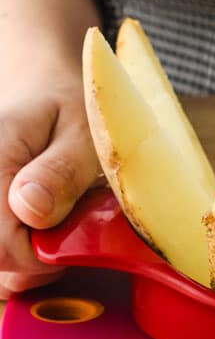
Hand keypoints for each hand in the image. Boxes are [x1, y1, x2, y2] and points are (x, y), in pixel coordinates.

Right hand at [0, 71, 102, 298]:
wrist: (41, 81)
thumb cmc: (70, 102)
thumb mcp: (82, 131)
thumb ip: (61, 172)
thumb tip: (32, 211)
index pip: (2, 247)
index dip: (45, 257)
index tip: (78, 238)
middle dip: (41, 256)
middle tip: (75, 225)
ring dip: (33, 251)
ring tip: (61, 218)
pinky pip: (1, 243)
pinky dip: (24, 243)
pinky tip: (44, 223)